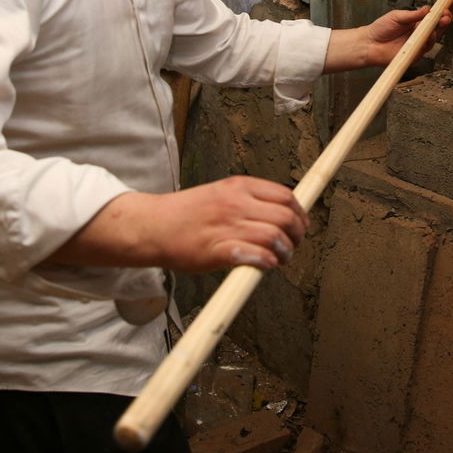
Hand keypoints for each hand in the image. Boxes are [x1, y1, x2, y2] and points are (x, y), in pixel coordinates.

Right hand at [51, 176, 308, 271]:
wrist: (151, 226)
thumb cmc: (185, 213)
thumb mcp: (220, 193)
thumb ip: (248, 200)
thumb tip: (278, 214)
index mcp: (239, 187)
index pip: (285, 196)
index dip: (300, 213)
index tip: (301, 225)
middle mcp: (236, 203)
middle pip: (286, 217)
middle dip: (297, 235)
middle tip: (293, 246)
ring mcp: (227, 226)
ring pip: (275, 236)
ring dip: (285, 251)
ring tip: (281, 259)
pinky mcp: (218, 250)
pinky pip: (255, 255)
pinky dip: (267, 261)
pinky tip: (267, 266)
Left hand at [364, 5, 451, 66]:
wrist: (369, 44)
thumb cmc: (381, 29)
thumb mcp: (397, 17)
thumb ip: (412, 14)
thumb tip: (427, 9)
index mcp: (415, 23)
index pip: (432, 18)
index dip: (440, 14)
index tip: (445, 8)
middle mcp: (419, 34)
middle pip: (436, 28)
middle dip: (443, 21)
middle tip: (447, 16)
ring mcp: (417, 45)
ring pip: (433, 38)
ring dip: (438, 30)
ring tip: (439, 22)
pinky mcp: (414, 55)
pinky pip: (425, 49)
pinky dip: (429, 41)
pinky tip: (430, 34)